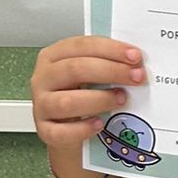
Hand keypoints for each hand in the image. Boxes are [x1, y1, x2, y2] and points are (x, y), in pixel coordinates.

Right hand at [31, 35, 145, 157]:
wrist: (66, 128)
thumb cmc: (80, 94)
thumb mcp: (90, 74)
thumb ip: (106, 64)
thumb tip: (135, 64)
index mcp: (53, 56)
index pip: (81, 46)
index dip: (110, 50)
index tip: (135, 56)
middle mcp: (43, 78)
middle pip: (75, 69)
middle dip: (111, 71)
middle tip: (137, 77)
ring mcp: (41, 105)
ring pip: (67, 101)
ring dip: (99, 99)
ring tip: (121, 100)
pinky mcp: (45, 130)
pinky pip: (62, 131)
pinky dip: (83, 128)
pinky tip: (100, 124)